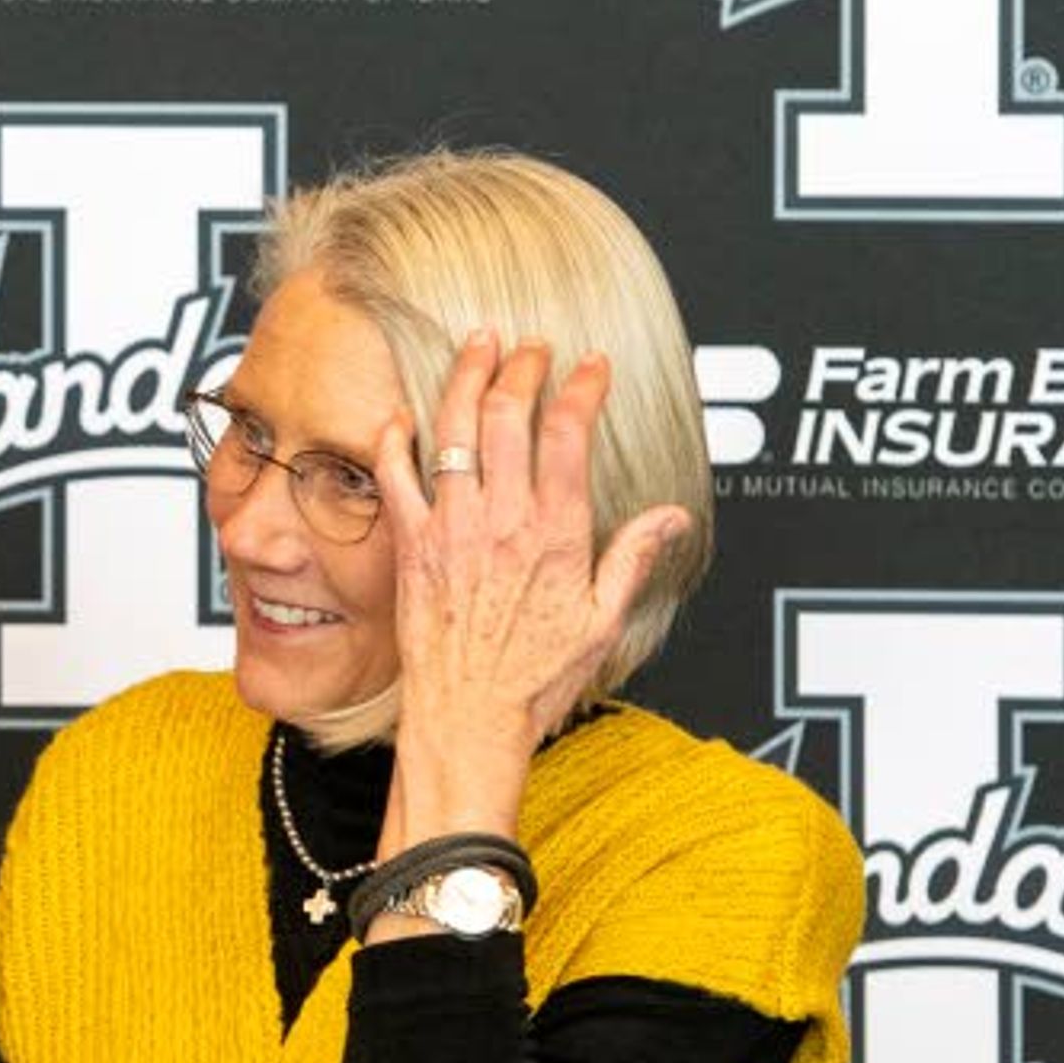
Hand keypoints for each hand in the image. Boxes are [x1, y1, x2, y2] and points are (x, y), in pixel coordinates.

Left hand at [370, 334, 689, 845]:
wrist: (467, 717)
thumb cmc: (533, 680)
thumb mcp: (602, 623)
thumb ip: (633, 559)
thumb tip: (669, 516)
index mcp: (556, 535)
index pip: (569, 436)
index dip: (581, 388)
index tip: (590, 365)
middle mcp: (502, 522)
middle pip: (510, 417)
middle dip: (523, 367)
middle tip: (532, 346)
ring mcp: (452, 529)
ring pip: (454, 431)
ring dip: (466, 378)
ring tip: (479, 345)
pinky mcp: (411, 546)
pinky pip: (394, 476)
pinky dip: (394, 438)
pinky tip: (403, 413)